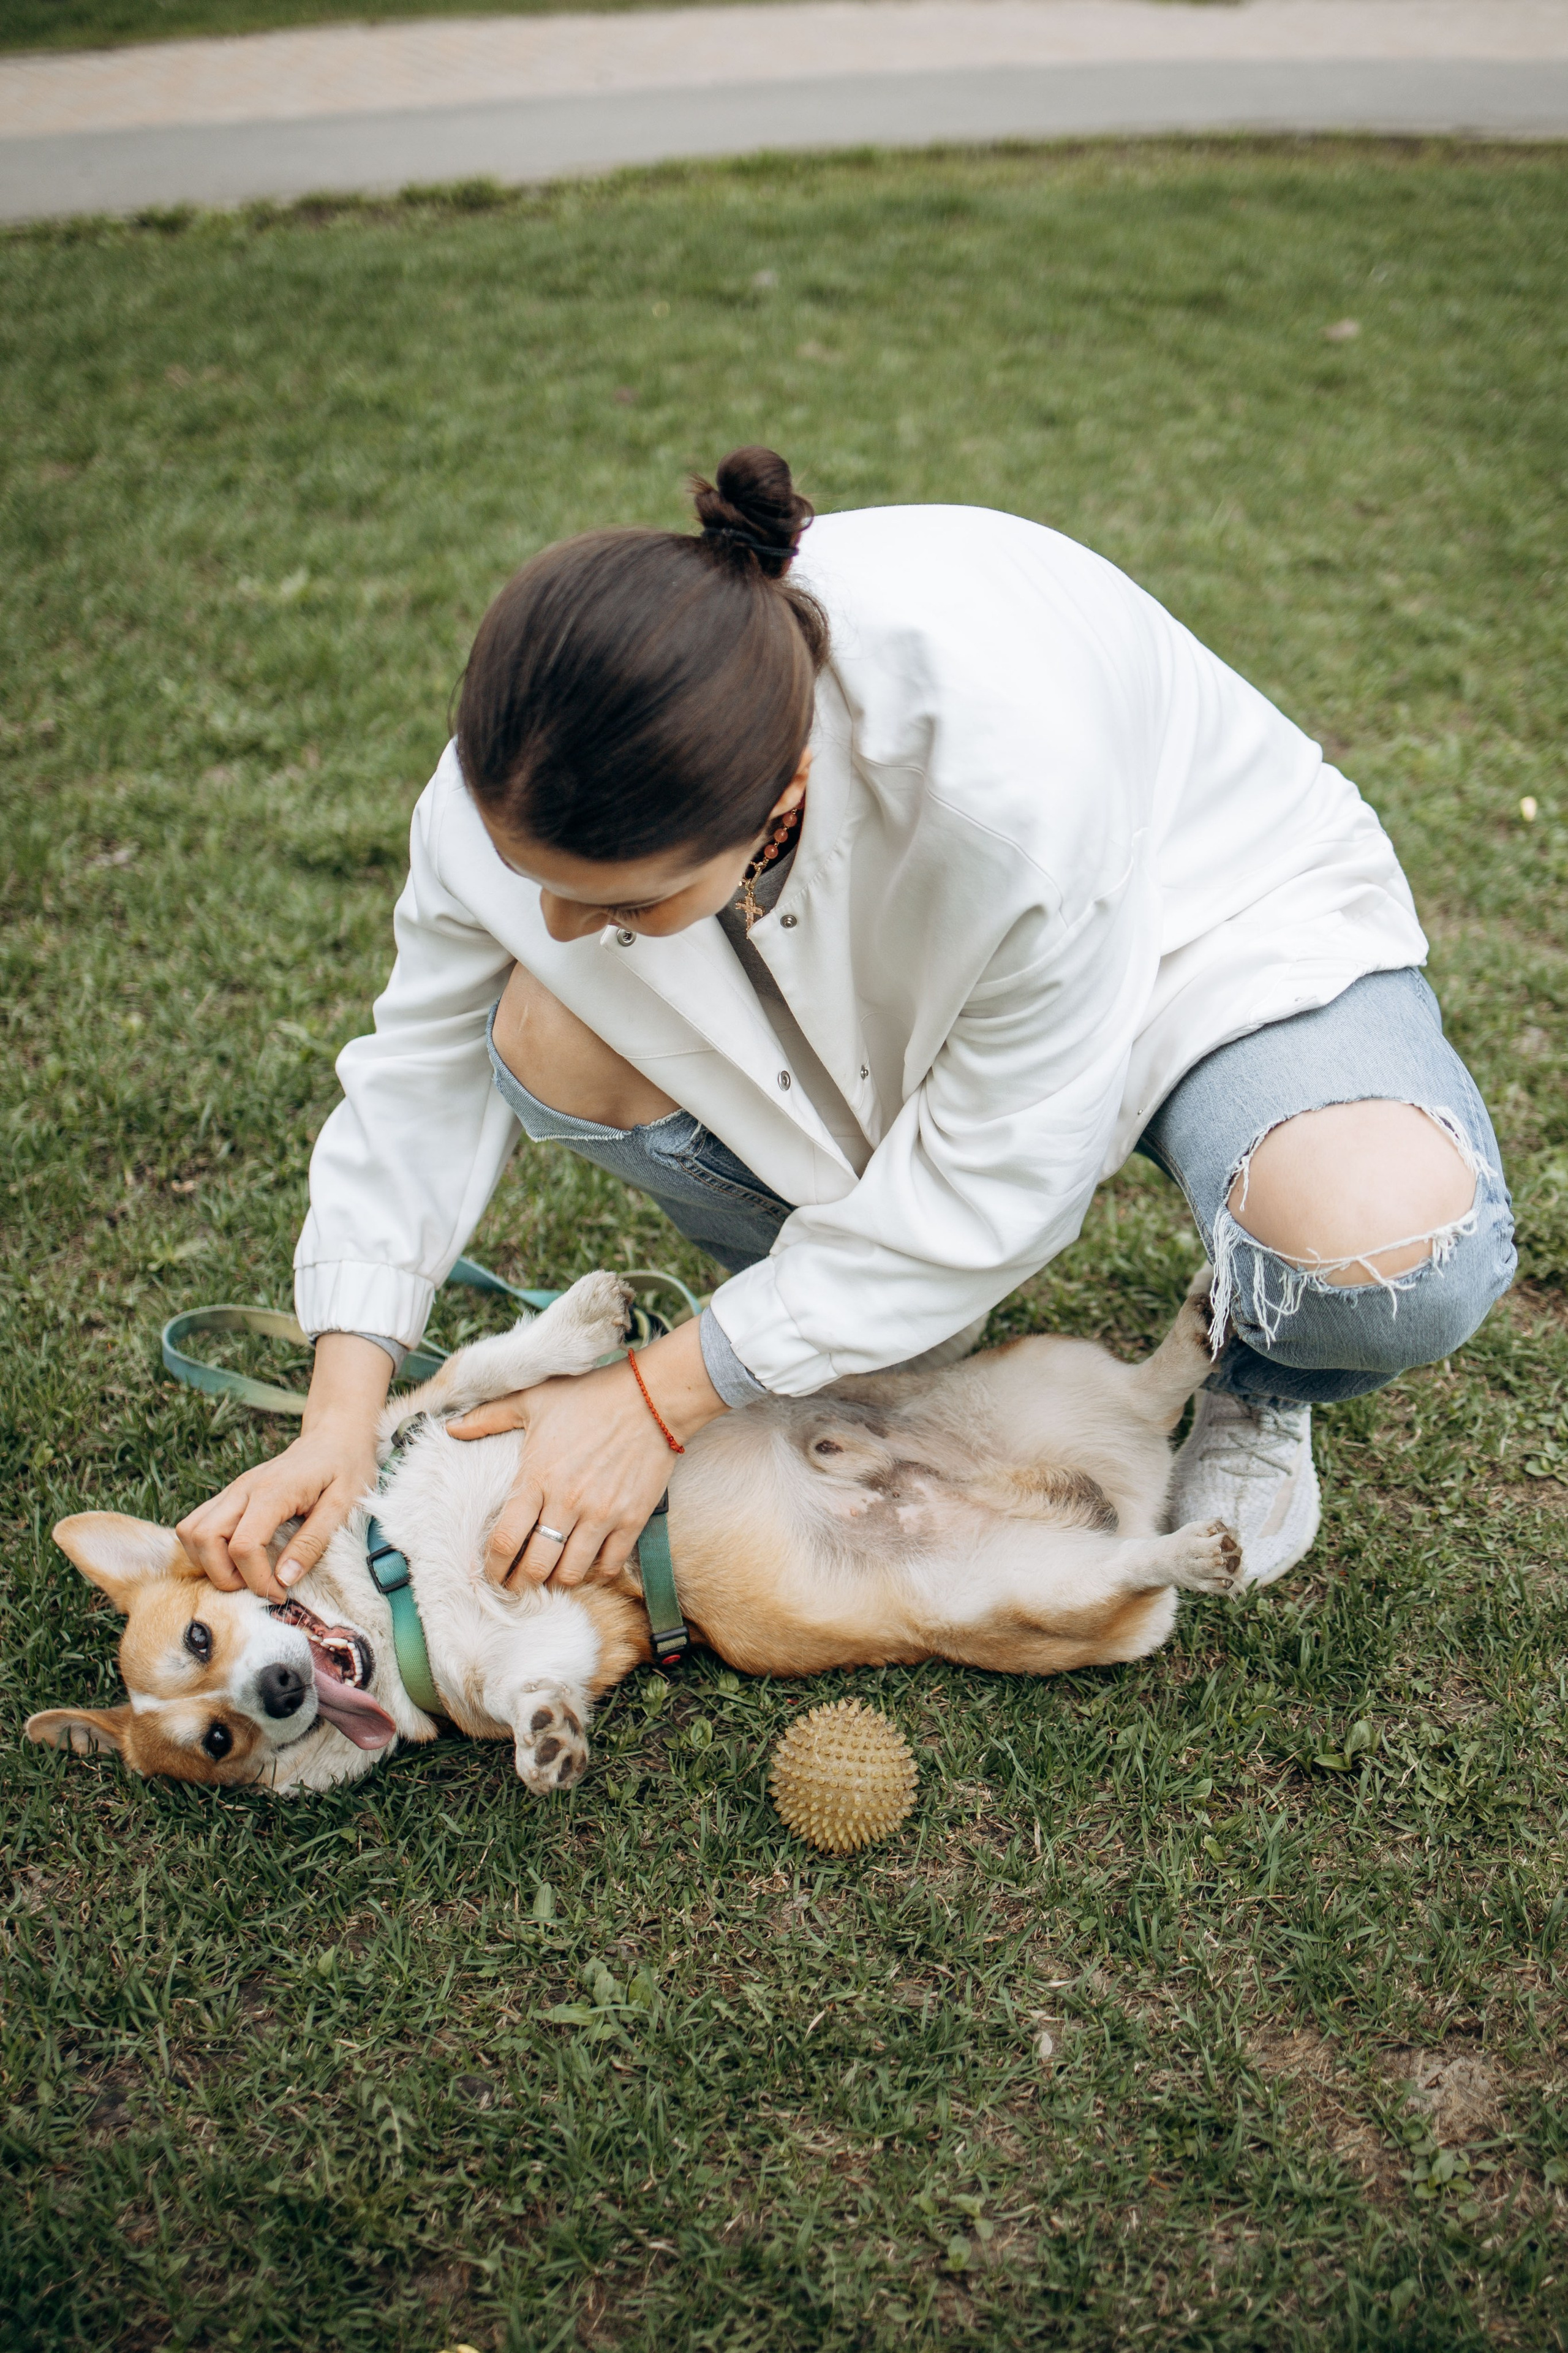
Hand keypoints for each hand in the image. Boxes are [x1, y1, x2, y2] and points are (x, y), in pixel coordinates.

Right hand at [175, 1333, 392, 1598]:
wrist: (335, 1436)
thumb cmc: (345, 1469)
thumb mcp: (344, 1506)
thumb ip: (313, 1543)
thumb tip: (284, 1579)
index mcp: (273, 1492)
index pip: (243, 1545)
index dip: (256, 1580)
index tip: (280, 1594)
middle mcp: (243, 1489)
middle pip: (204, 1539)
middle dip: (224, 1576)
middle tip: (258, 1588)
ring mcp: (232, 1491)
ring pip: (190, 1531)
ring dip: (208, 1563)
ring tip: (245, 1575)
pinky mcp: (230, 1495)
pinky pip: (196, 1523)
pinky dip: (204, 1549)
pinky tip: (233, 1559)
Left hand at [449, 1317, 724, 1587]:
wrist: (652, 1396)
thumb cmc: (589, 1394)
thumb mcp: (532, 1399)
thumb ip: (488, 1417)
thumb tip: (451, 1427)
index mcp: (536, 1477)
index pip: (505, 1540)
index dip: (493, 1566)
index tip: (492, 1572)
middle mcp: (566, 1502)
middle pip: (536, 1567)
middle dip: (522, 1581)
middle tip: (519, 1581)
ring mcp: (601, 1514)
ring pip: (571, 1572)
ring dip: (557, 1579)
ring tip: (552, 1573)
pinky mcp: (632, 1519)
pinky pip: (609, 1565)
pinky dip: (596, 1572)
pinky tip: (588, 1562)